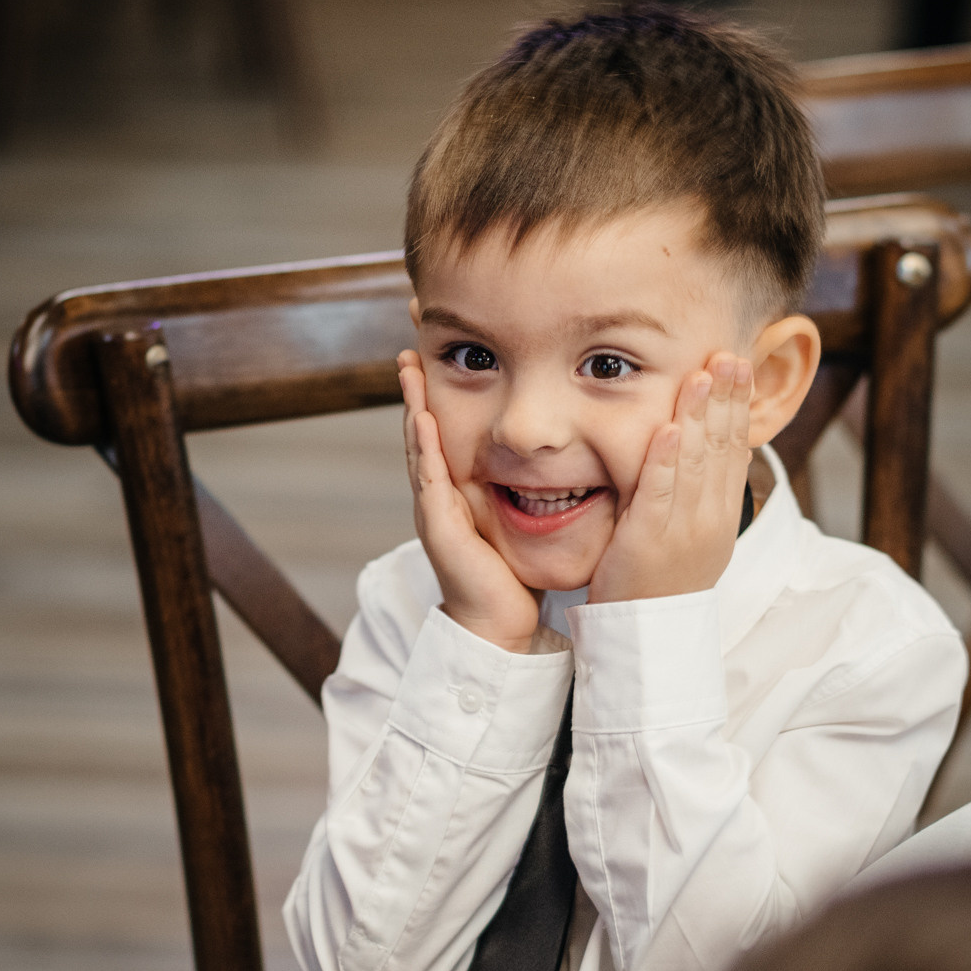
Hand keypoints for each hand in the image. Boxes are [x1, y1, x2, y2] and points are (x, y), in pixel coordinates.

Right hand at [399, 353, 537, 651]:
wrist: (498, 624)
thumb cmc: (511, 577)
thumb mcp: (521, 520)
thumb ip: (530, 489)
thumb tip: (562, 460)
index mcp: (455, 491)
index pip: (443, 431)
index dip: (436, 393)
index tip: (436, 352)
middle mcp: (438, 495)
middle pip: (422, 429)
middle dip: (415, 387)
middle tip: (409, 346)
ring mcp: (434, 509)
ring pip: (419, 447)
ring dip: (411, 405)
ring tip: (407, 367)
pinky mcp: (440, 526)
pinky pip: (429, 478)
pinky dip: (424, 446)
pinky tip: (423, 418)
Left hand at [589, 354, 755, 604]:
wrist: (647, 635)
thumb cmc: (663, 581)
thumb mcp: (695, 536)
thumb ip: (701, 493)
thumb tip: (710, 447)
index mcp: (722, 516)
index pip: (737, 451)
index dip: (739, 407)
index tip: (739, 367)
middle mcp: (709, 520)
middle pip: (722, 449)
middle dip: (726, 400)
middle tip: (729, 356)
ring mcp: (681, 530)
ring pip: (695, 464)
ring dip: (699, 416)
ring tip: (702, 376)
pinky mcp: (648, 540)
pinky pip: (659, 494)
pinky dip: (666, 459)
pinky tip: (671, 428)